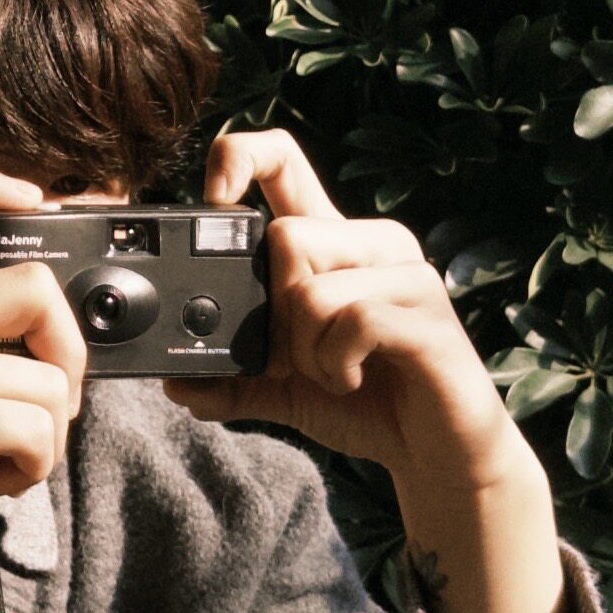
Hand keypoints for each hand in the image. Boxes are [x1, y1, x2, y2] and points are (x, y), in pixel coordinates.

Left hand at [164, 130, 517, 491]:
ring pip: (312, 288)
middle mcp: (371, 243)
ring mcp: (406, 274)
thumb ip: (230, 381)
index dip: (239, 158)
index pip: (283, 159)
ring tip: (334, 374)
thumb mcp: (282, 391)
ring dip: (305, 352)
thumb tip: (172, 382)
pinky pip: (352, 320)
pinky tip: (355, 381)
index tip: (213, 198)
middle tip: (292, 359)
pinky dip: (336, 365)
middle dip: (272, 315)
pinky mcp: (428, 313)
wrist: (439, 455)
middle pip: (285, 236)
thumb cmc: (367, 406)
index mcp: (332, 245)